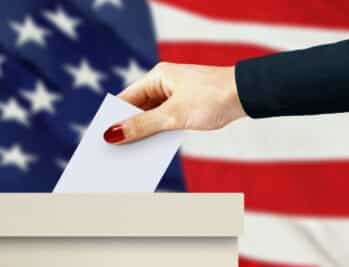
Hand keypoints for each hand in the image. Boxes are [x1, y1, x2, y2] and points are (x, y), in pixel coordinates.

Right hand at [103, 62, 246, 143]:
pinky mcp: (185, 107)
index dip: (113, 118)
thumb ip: (142, 126)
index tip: (101, 138)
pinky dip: (158, 135)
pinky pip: (165, 122)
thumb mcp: (172, 116)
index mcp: (157, 77)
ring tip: (129, 156)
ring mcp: (175, 96)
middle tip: (112, 152)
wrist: (247, 95)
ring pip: (151, 118)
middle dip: (127, 129)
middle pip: (137, 110)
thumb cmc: (211, 97)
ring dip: (143, 134)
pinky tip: (150, 151)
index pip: (126, 99)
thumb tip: (113, 134)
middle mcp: (163, 85)